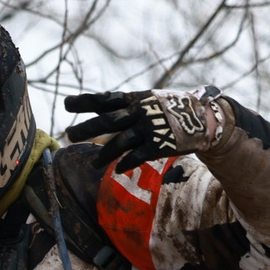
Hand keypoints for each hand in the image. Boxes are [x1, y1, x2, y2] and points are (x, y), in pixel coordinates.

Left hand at [62, 88, 236, 172]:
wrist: (203, 118)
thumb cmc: (171, 110)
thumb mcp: (148, 100)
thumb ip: (125, 105)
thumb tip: (98, 106)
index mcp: (135, 99)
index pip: (106, 99)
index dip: (85, 101)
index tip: (66, 104)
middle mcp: (140, 112)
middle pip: (108, 120)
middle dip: (87, 128)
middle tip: (68, 135)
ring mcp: (149, 128)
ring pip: (121, 142)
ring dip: (104, 154)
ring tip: (92, 165)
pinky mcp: (160, 144)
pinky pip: (138, 156)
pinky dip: (126, 163)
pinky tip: (117, 170)